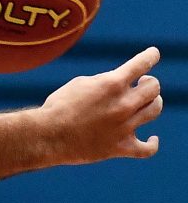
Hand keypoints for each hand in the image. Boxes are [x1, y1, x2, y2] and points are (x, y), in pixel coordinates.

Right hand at [41, 46, 161, 162]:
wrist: (48, 135)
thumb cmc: (59, 106)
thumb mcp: (80, 83)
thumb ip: (104, 81)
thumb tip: (119, 84)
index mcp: (112, 84)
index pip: (141, 64)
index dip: (151, 56)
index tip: (154, 53)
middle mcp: (123, 104)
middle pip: (154, 88)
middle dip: (149, 82)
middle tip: (142, 83)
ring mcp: (124, 127)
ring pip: (154, 110)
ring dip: (153, 103)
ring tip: (146, 102)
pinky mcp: (120, 147)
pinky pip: (147, 149)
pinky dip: (152, 143)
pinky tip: (152, 137)